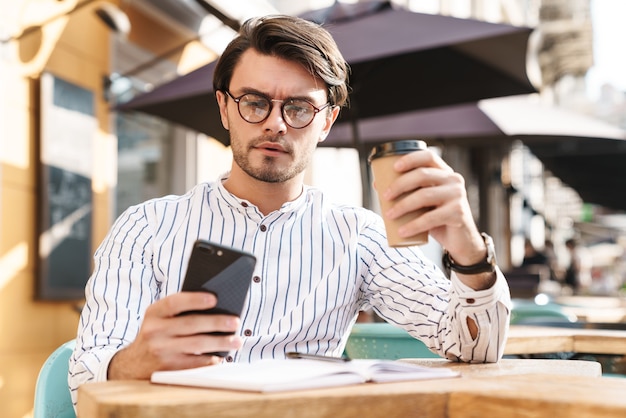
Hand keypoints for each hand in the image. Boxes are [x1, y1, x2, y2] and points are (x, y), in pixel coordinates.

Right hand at [107, 292, 241, 379]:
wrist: (131, 364)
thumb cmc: (157, 334)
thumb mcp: (159, 318)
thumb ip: (180, 310)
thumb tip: (217, 305)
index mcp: (154, 313)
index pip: (175, 302)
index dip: (195, 300)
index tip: (215, 298)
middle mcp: (154, 331)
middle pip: (191, 324)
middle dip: (217, 322)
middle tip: (235, 321)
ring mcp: (161, 351)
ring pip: (196, 345)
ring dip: (220, 342)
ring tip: (236, 340)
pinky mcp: (167, 369)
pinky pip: (194, 364)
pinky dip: (210, 360)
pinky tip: (222, 356)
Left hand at [381, 149, 490, 283]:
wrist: (459, 240)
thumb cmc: (437, 217)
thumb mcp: (422, 202)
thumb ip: (407, 192)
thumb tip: (378, 184)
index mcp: (444, 172)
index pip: (429, 157)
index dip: (411, 159)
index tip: (394, 167)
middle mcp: (453, 180)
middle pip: (423, 175)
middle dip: (400, 184)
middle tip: (385, 196)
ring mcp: (457, 196)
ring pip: (424, 196)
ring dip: (402, 205)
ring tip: (388, 215)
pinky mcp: (458, 213)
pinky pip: (431, 218)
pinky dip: (413, 225)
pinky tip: (401, 231)